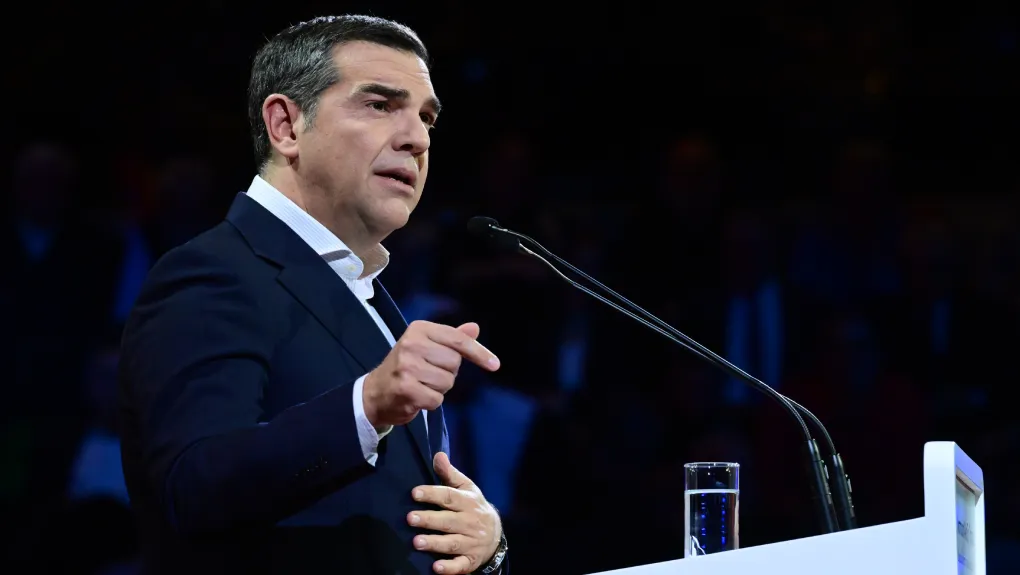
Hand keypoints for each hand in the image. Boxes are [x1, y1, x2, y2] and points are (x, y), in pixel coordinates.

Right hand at [363, 321, 498, 427]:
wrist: (375, 392)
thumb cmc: (406, 367)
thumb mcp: (427, 346)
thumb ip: (452, 338)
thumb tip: (475, 328)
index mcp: (419, 329)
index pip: (458, 340)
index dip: (479, 353)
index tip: (494, 365)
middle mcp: (411, 344)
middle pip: (454, 363)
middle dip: (447, 372)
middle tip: (428, 374)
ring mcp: (407, 366)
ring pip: (447, 382)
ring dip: (439, 389)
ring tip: (421, 384)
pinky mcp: (406, 389)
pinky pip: (437, 399)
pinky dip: (431, 402)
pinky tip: (417, 396)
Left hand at [408, 452, 501, 573]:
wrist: (496, 534)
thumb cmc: (474, 508)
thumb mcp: (467, 488)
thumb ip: (450, 474)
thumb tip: (438, 455)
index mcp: (468, 503)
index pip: (449, 497)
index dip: (432, 494)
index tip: (414, 492)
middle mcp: (470, 522)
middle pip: (448, 521)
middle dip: (429, 520)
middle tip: (409, 518)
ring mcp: (471, 543)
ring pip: (452, 543)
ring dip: (435, 543)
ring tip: (416, 542)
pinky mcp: (470, 560)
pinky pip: (460, 565)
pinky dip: (449, 567)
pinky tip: (436, 567)